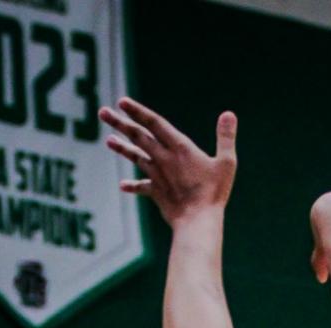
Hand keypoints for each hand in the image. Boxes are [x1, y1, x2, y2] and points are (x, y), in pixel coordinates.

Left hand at [99, 99, 236, 221]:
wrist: (197, 222)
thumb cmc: (213, 193)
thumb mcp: (226, 163)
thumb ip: (226, 138)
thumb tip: (229, 114)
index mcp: (180, 148)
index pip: (155, 123)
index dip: (138, 111)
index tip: (121, 101)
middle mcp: (164, 159)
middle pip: (138, 136)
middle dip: (120, 123)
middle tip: (102, 112)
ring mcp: (158, 176)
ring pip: (136, 157)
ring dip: (121, 148)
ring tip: (108, 140)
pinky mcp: (157, 193)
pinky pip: (142, 187)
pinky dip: (133, 186)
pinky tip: (123, 185)